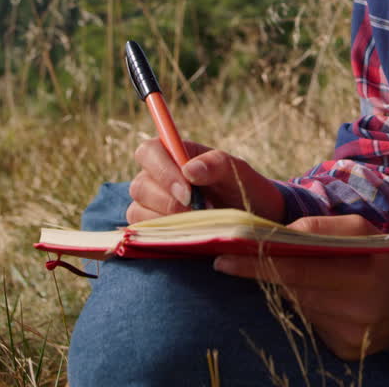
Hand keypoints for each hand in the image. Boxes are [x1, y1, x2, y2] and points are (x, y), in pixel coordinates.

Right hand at [126, 138, 284, 223]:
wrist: (251, 218)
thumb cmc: (242, 188)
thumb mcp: (237, 172)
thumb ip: (216, 163)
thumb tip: (189, 169)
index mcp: (173, 154)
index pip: (148, 152)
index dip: (162, 171)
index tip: (187, 192)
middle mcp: (156, 178)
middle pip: (140, 185)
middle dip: (168, 202)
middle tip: (198, 212)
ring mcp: (151, 204)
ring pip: (138, 211)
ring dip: (167, 221)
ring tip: (198, 224)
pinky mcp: (151, 228)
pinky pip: (143, 232)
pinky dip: (163, 235)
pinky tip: (187, 235)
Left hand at [212, 214, 388, 360]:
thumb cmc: (380, 258)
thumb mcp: (362, 229)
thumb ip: (322, 227)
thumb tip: (280, 234)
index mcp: (363, 273)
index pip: (298, 268)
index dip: (258, 264)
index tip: (224, 258)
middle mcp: (357, 310)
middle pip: (292, 291)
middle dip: (259, 275)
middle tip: (227, 262)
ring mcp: (351, 336)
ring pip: (299, 308)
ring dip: (287, 291)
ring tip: (292, 276)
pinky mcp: (346, 352)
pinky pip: (311, 327)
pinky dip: (307, 311)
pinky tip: (321, 302)